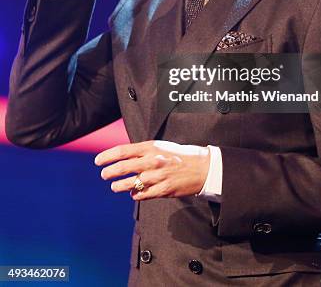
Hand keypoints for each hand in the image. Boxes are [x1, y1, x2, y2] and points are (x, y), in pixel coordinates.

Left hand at [95, 140, 209, 199]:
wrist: (202, 167)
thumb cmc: (179, 155)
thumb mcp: (160, 147)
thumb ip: (143, 151)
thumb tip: (124, 157)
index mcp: (151, 147)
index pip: (122, 151)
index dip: (107, 156)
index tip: (97, 161)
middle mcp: (152, 160)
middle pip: (123, 167)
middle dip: (109, 172)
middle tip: (104, 175)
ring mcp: (157, 176)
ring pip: (131, 183)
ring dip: (119, 186)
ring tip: (115, 186)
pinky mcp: (163, 190)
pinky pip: (143, 194)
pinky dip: (135, 194)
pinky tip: (133, 193)